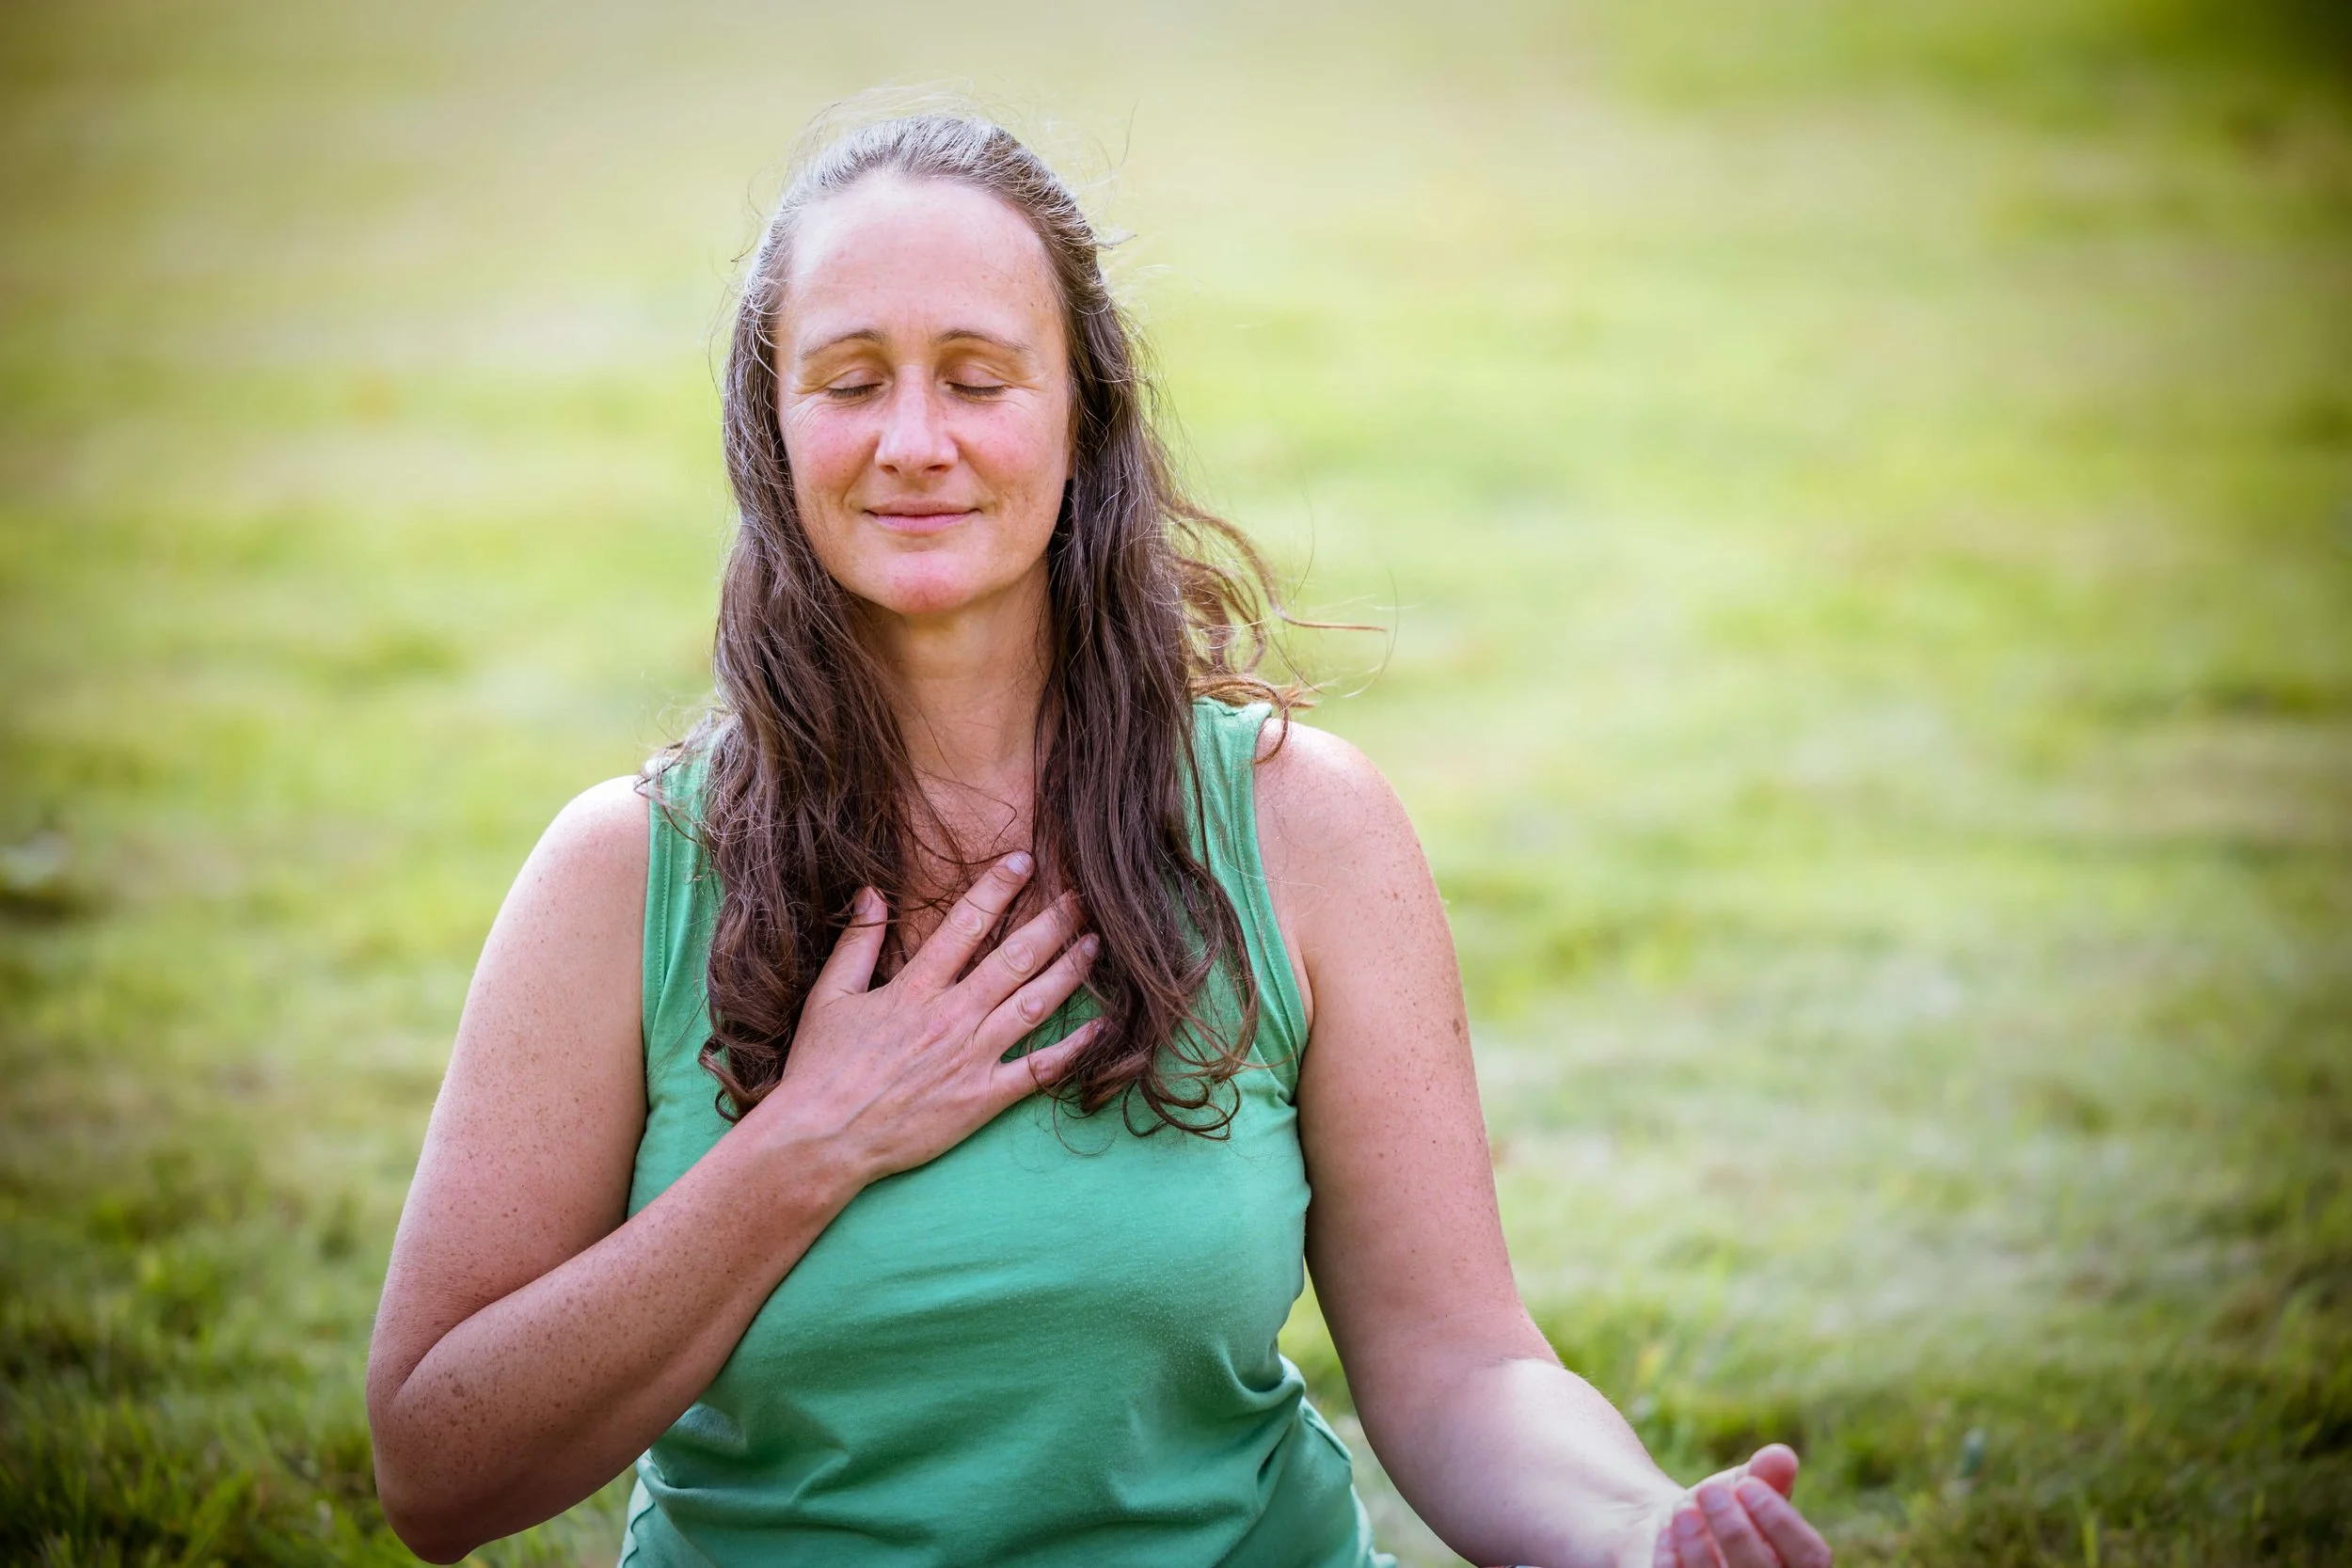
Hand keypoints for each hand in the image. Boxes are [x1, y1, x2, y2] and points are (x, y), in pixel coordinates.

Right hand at [744, 852, 1099, 1182]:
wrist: (823, 1140)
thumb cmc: (820, 1070)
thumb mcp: (828, 996)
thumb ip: (857, 943)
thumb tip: (873, 892)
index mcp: (914, 988)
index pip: (966, 924)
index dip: (998, 887)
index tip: (1024, 861)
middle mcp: (951, 1016)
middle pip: (1016, 958)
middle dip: (1053, 923)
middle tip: (1082, 897)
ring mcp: (972, 1058)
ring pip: (1035, 1004)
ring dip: (1070, 971)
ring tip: (1094, 944)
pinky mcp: (983, 1098)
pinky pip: (1039, 1069)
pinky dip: (1074, 1048)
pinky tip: (1101, 1026)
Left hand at [1639, 1444, 1830, 1567]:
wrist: (1673, 1531)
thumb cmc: (1721, 1510)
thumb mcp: (1742, 1488)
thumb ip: (1766, 1475)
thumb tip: (1781, 1456)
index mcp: (1799, 1567)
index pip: (1811, 1558)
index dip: (1781, 1523)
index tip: (1747, 1485)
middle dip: (1735, 1531)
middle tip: (1708, 1490)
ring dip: (1700, 1547)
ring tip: (1683, 1508)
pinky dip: (1674, 1561)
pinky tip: (1669, 1531)